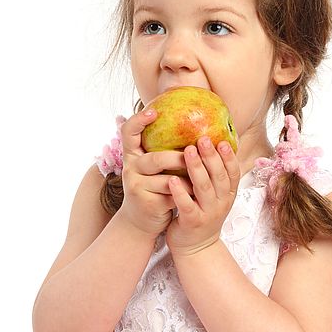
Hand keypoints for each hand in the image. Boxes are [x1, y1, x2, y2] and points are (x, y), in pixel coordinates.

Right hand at [117, 110, 193, 238]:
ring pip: (167, 180)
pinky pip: (173, 196)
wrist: (140, 221)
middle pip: (155, 159)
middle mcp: (130, 168)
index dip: (138, 120)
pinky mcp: (146, 203)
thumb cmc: (154, 187)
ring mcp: (136, 187)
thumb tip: (195, 127)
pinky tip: (198, 194)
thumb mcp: (153, 167)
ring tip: (204, 177)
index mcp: (132, 155)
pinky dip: (187, 194)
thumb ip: (163, 150)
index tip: (154, 111)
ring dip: (189, 179)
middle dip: (179, 159)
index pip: (128, 132)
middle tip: (196, 156)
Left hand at [166, 136, 240, 255]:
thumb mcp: (215, 197)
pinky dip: (180, 192)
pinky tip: (172, 180)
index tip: (222, 141)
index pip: (233, 173)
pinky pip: (187, 205)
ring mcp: (208, 214)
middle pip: (219, 177)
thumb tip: (212, 145)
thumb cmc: (202, 215)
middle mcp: (221, 203)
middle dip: (211, 156)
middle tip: (202, 139)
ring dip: (196, 168)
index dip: (229, 157)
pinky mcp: (192, 222)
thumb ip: (214, 177)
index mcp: (227, 195)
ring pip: (204, 188)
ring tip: (187, 151)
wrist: (196, 248)